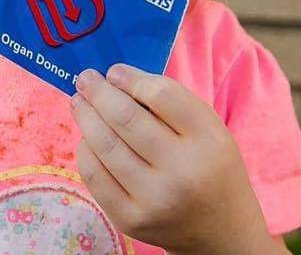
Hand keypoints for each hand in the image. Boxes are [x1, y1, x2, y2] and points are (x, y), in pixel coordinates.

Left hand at [70, 64, 275, 254]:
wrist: (221, 230)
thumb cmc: (209, 166)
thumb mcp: (208, 127)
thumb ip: (170, 100)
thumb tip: (116, 77)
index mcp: (207, 142)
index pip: (161, 95)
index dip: (131, 79)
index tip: (114, 71)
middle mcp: (181, 173)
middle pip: (126, 119)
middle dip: (98, 93)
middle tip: (85, 78)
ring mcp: (153, 200)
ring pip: (105, 146)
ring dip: (86, 117)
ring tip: (79, 102)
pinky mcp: (130, 220)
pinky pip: (95, 176)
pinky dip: (86, 150)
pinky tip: (87, 138)